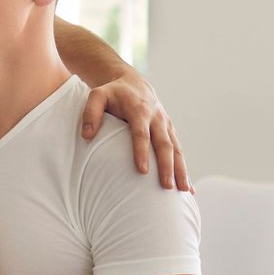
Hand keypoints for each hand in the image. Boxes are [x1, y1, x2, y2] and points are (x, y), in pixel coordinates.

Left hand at [80, 74, 189, 190]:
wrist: (133, 83)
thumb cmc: (112, 93)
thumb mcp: (97, 95)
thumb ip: (90, 113)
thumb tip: (86, 136)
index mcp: (139, 109)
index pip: (141, 133)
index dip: (142, 151)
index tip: (142, 171)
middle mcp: (156, 118)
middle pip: (164, 144)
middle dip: (167, 166)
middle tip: (166, 187)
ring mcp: (166, 125)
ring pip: (176, 149)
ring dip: (181, 170)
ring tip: (183, 191)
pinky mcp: (170, 131)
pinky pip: (179, 151)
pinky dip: (184, 169)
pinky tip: (187, 189)